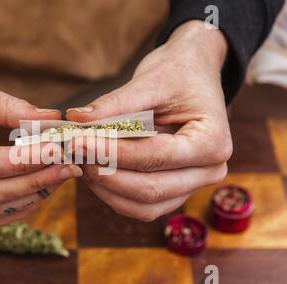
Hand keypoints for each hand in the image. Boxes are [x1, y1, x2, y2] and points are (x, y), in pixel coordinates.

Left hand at [66, 21, 231, 221]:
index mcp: (212, 142)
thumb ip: (115, 104)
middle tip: (74, 153)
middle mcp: (209, 171)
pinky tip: (93, 172)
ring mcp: (192, 186)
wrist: (193, 76)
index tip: (78, 141)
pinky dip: (114, 193)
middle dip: (106, 175)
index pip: (156, 157)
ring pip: (144, 206)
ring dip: (107, 189)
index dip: (113, 152)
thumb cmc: (177, 74)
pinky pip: (142, 206)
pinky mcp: (174, 191)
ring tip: (80, 162)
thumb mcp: (149, 81)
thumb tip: (77, 120)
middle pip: (151, 190)